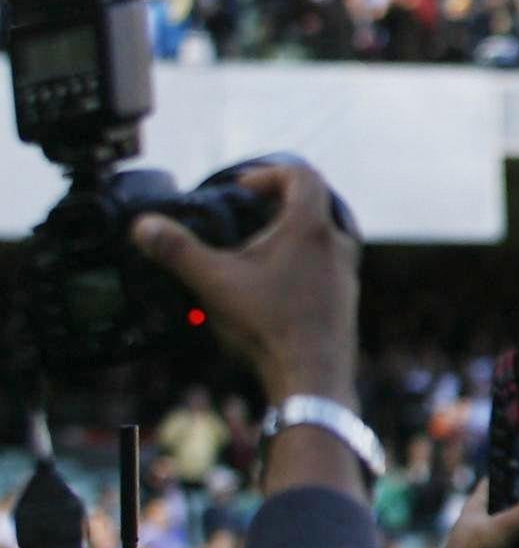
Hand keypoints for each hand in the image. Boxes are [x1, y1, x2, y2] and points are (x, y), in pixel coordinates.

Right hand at [132, 160, 358, 404]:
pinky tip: (273, 283)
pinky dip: (301, 260)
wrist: (312, 374)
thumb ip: (177, 250)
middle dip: (277, 203)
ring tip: (254, 250)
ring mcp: (347, 271)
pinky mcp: (346, 296)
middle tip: (245, 215)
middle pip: (313, 203)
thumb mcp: (214, 281)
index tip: (242, 188)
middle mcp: (338, 243)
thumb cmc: (268, 324)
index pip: (302, 175)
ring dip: (290, 233)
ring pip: (322, 235)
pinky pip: (325, 263)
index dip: (269, 173)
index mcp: (311, 227)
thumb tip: (142, 225)